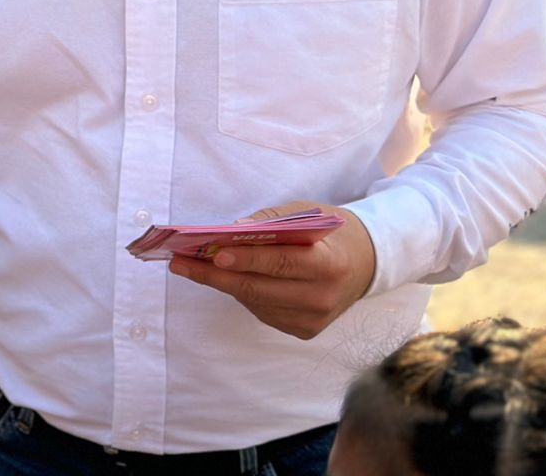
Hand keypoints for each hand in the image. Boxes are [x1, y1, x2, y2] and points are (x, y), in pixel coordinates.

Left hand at [169, 200, 375, 339]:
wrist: (365, 264)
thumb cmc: (329, 233)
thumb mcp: (305, 214)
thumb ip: (270, 222)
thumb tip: (231, 232)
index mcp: (328, 265)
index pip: (280, 262)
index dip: (246, 259)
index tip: (214, 253)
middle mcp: (322, 298)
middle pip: (258, 288)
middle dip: (214, 274)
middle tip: (179, 262)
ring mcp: (313, 320)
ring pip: (254, 301)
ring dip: (221, 283)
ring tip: (191, 266)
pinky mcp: (304, 331)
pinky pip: (262, 310)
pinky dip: (242, 293)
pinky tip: (226, 277)